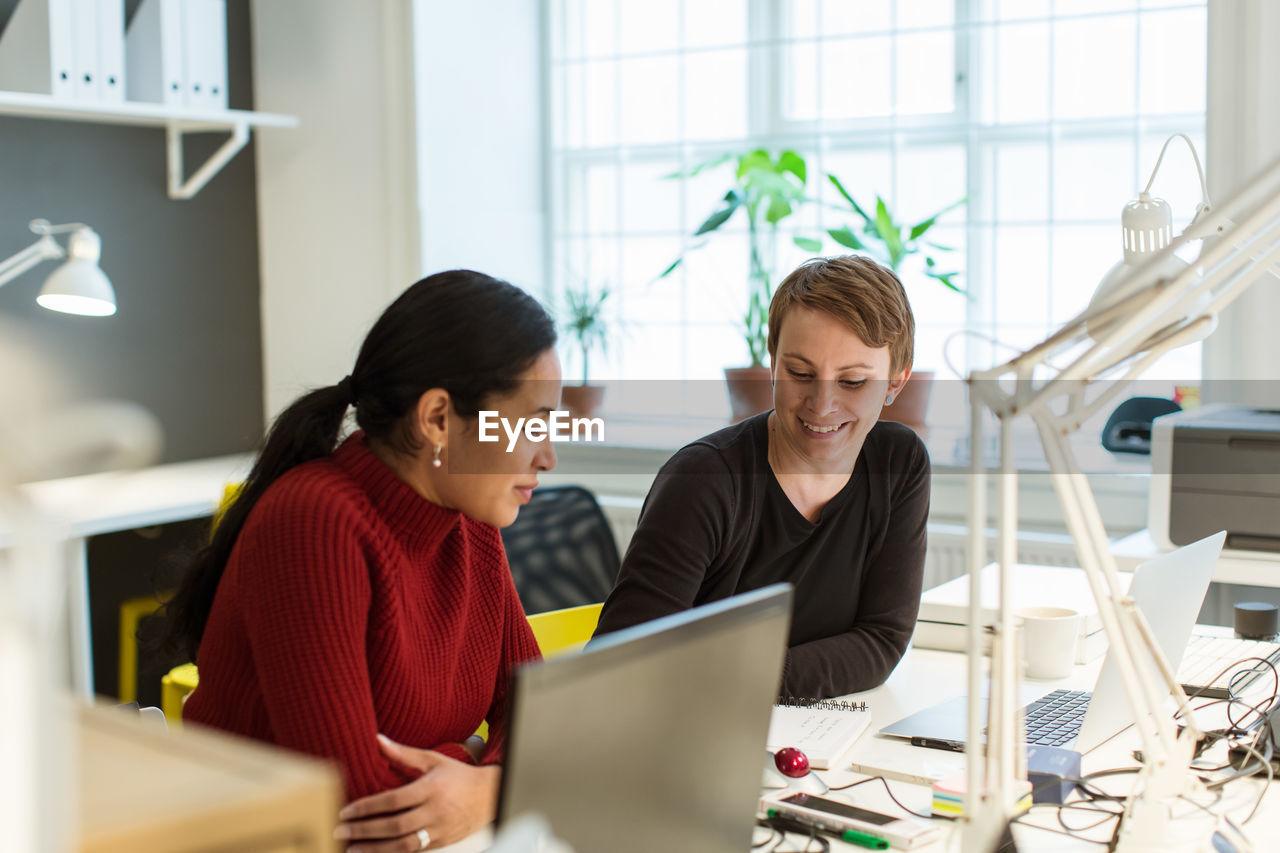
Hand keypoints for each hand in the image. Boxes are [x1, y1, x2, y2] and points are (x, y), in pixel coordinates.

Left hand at [334, 734, 500, 850]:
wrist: (490, 795)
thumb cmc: (458, 775)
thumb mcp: (432, 760)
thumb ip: (403, 754)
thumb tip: (378, 740)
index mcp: (430, 789)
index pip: (393, 801)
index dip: (367, 808)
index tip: (346, 812)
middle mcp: (434, 812)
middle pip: (394, 826)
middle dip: (364, 830)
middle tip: (340, 831)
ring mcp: (438, 831)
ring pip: (402, 845)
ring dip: (374, 849)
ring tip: (352, 849)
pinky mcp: (441, 843)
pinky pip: (413, 852)